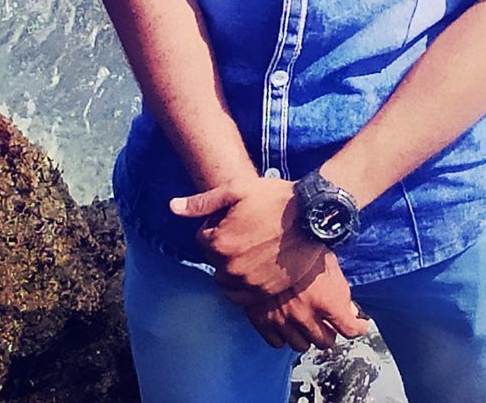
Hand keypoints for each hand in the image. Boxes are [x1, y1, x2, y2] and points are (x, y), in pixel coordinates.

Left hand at [169, 176, 325, 302]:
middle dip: (225, 246)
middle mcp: (229, 267)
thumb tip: (172, 207)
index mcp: (219, 242)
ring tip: (255, 248)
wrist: (313, 217)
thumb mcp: (238, 189)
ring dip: (234, 266)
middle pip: (214, 259)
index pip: (203, 238)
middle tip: (248, 232)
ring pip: (226, 279)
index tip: (236, 217)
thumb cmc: (276, 198)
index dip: (218, 225)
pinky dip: (245, 284)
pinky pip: (241, 297)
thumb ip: (203, 202)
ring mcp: (248, 283)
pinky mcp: (264, 293)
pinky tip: (259, 266)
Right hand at [244, 251, 372, 351]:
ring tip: (307, 322)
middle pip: (326, 342)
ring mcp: (283, 320)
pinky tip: (287, 324)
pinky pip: (278, 343)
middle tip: (328, 321)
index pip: (350, 329)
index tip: (359, 325)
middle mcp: (306, 315)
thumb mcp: (329, 262)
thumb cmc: (300, 246)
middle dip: (330, 331)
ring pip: (302, 346)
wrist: (264, 244)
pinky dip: (284, 336)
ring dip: (307, 336)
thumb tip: (350, 310)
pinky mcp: (264, 321)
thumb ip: (341, 289)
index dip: (358, 327)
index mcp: (326, 300)